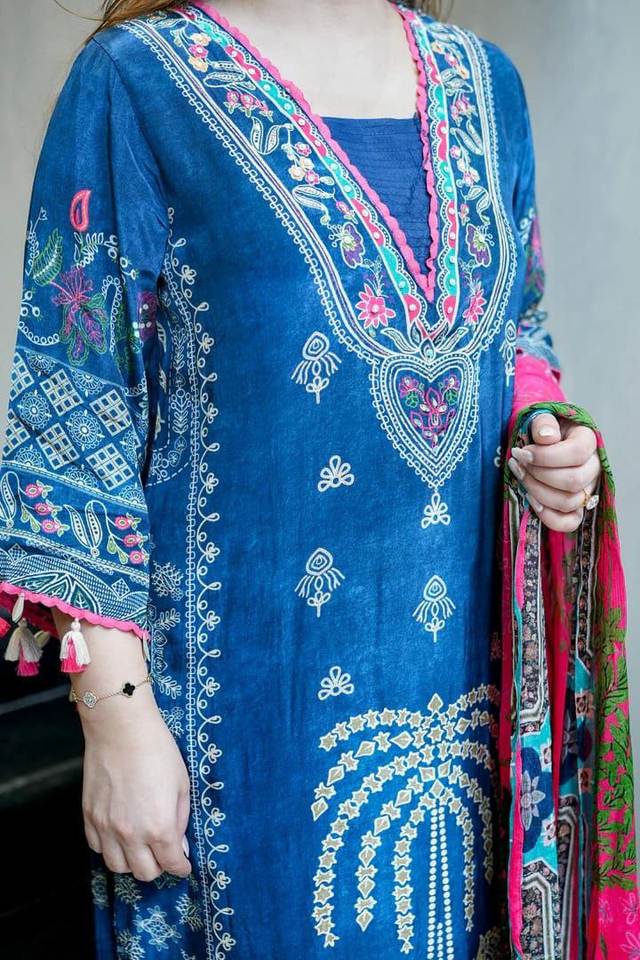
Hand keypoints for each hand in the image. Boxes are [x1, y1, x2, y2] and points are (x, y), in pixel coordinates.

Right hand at [81, 688, 191, 881]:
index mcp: (159, 827)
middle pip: (145, 873)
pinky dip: (110, 847)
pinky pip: (97, 848)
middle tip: (163, 853)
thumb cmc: (157, 751)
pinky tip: (119, 834)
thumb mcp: (182, 784)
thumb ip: (181, 820)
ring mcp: (106, 827)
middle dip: (159, 866)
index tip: (183, 864)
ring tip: (141, 846)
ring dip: (132, 861)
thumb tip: (180, 845)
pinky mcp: (89, 817)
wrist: (121, 729)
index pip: (172, 864)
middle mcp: (131, 834)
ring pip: (118, 867)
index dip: (181, 867)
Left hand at [507, 411, 600, 532]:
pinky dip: (549, 517)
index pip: (577, 453)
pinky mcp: (577, 507)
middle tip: (517, 464)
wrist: (539, 443)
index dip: (545, 456)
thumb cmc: (541, 430)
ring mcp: (587, 489)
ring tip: (519, 476)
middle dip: (538, 475)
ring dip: (538, 492)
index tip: (521, 452)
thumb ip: (544, 423)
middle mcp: (593, 467)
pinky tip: (531, 501)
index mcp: (588, 441)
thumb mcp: (540, 418)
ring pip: (569, 501)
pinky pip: (570, 522)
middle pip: (573, 481)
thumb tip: (546, 437)